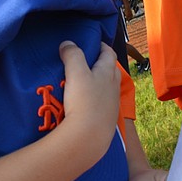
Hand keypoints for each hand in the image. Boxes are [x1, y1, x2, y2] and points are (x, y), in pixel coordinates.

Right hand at [58, 41, 119, 157]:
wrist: (89, 137)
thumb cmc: (84, 101)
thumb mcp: (76, 72)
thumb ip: (72, 55)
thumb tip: (67, 43)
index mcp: (108, 72)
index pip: (109, 53)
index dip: (101, 46)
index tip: (92, 43)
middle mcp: (114, 86)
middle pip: (110, 70)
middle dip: (101, 64)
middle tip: (86, 62)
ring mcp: (112, 104)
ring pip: (107, 87)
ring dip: (98, 82)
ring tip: (83, 83)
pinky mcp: (107, 119)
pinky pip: (103, 103)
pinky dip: (95, 99)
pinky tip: (84, 104)